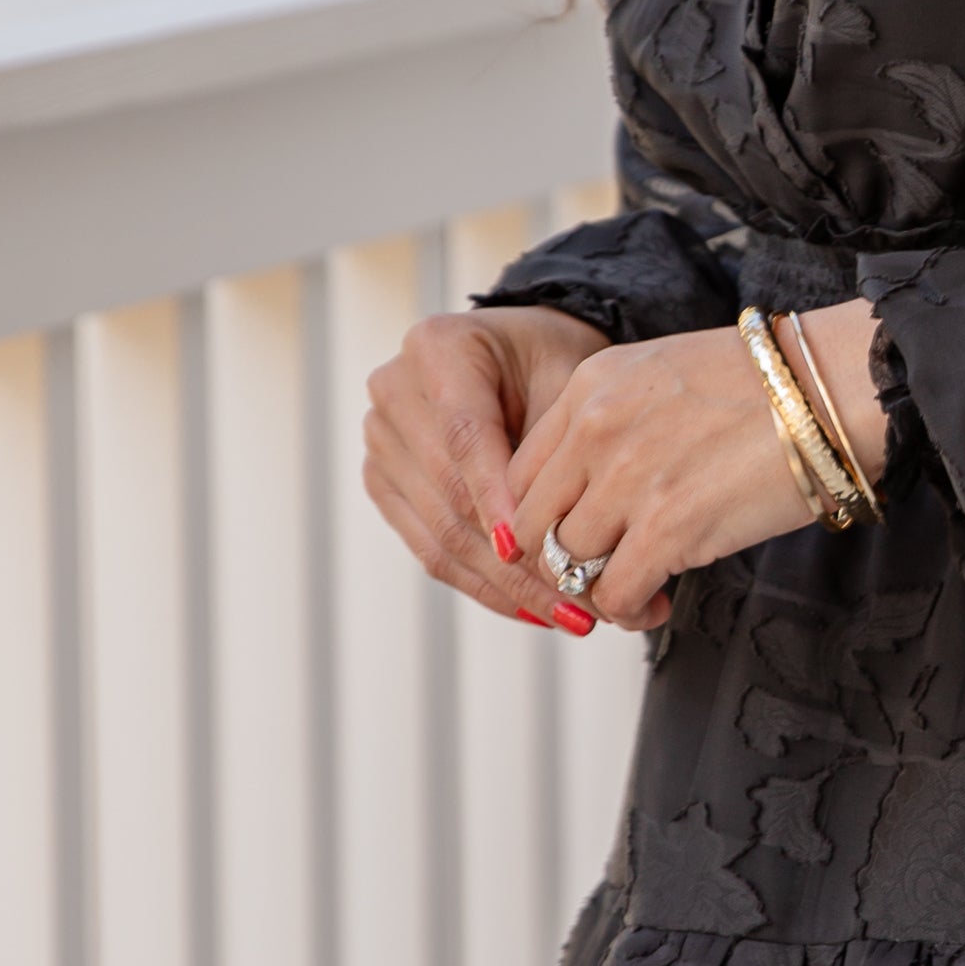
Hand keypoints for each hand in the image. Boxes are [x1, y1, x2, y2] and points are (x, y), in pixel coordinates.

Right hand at [362, 305, 608, 626]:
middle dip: (517, 560)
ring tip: (571, 617)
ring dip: (507, 586)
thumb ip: (553, 445)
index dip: (495, 498)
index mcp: (436, 348)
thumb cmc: (554, 361)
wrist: (527, 355)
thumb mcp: (569, 378)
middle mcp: (394, 392)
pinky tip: (533, 609)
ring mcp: (382, 443)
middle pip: (450, 495)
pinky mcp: (386, 486)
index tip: (529, 548)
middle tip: (582, 600)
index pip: (464, 436)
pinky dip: (485, 584)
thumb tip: (549, 536)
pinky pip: (431, 549)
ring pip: (441, 534)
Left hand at [505, 302, 890, 629]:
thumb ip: (617, 421)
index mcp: (589, 387)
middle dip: (556, 562)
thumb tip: (598, 484)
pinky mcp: (668, 528)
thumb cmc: (769, 383)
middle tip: (594, 578)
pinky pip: (614, 594)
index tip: (571, 540)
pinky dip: (629, 612)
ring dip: (594, 592)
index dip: (539, 521)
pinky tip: (656, 606)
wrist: (832, 387)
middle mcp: (594, 430)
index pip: (519, 474)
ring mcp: (627, 480)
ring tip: (632, 597)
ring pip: (566, 564)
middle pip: (531, 524)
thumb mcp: (664, 376)